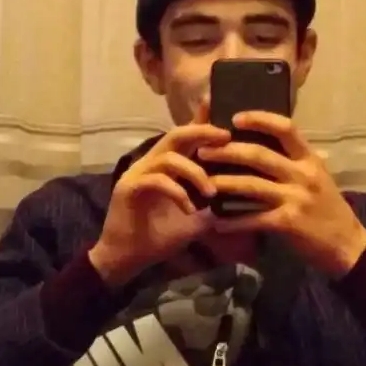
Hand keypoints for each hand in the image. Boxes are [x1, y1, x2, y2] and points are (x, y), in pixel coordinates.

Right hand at [89, 108, 230, 287]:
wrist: (127, 259)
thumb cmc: (160, 236)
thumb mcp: (195, 219)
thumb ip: (211, 204)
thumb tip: (237, 196)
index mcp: (166, 165)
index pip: (185, 136)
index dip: (201, 120)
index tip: (220, 106)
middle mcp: (151, 162)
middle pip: (176, 135)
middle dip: (201, 132)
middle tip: (225, 136)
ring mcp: (138, 173)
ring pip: (169, 157)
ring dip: (194, 172)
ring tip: (211, 192)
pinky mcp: (128, 187)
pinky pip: (156, 180)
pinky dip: (177, 191)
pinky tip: (189, 208)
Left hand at [199, 111, 365, 279]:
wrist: (346, 244)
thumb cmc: (327, 206)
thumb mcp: (316, 175)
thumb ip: (293, 160)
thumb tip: (260, 142)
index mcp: (309, 158)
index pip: (285, 127)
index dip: (259, 119)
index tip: (235, 117)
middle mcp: (303, 174)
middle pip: (259, 155)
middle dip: (227, 151)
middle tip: (203, 150)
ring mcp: (295, 198)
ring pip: (251, 185)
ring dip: (224, 183)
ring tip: (204, 182)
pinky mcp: (288, 222)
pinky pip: (254, 219)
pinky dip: (233, 221)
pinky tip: (217, 222)